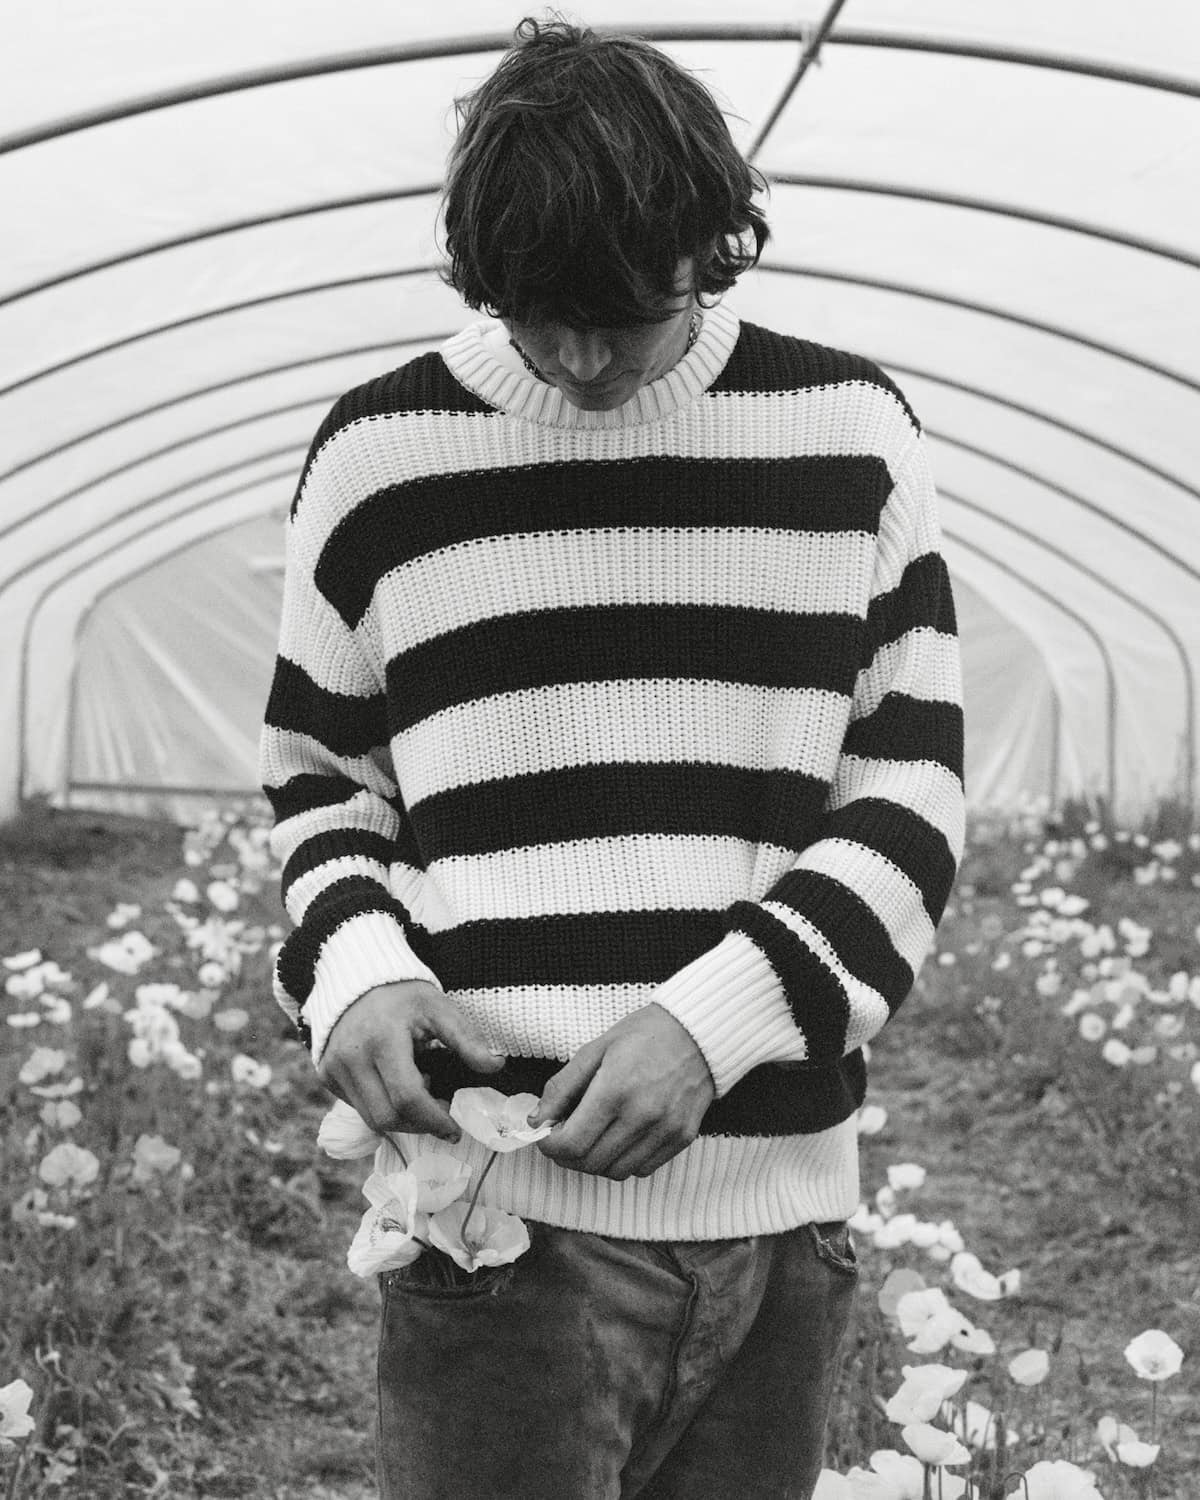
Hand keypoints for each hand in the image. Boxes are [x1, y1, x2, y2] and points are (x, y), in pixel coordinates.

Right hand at [318, 981, 504, 1141]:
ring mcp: (334, 1068)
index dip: (433, 1120)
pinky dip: (381, 1107)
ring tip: (418, 1091)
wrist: (357, 980)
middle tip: (440, 1114)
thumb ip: (467, 1038)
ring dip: (401, 1119)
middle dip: (419, 1125)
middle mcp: (351, 1056)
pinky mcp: (326, 1075)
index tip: (454, 1128)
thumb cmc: (403, 995)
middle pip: (386, 1116)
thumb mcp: (439, 1008)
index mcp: (382, 1038)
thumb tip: (496, 1065)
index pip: (407, 1097)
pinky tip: (395, 1084)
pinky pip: (357, 1106)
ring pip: (370, 1118)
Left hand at [530, 1004, 714, 1180]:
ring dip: (595, 1162)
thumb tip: (538, 1119)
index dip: (550, 1146)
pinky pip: (643, 1169)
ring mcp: (665, 1130)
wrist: (698, 1031)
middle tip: (564, 1137)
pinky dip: (624, 1162)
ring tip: (591, 1138)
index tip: (546, 1136)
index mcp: (615, 1089)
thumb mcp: (595, 1049)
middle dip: (567, 1156)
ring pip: (616, 1172)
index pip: (572, 1144)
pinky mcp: (682, 1137)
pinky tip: (619, 1138)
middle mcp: (642, 1115)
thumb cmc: (644, 1035)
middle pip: (590, 1163)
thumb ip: (563, 1086)